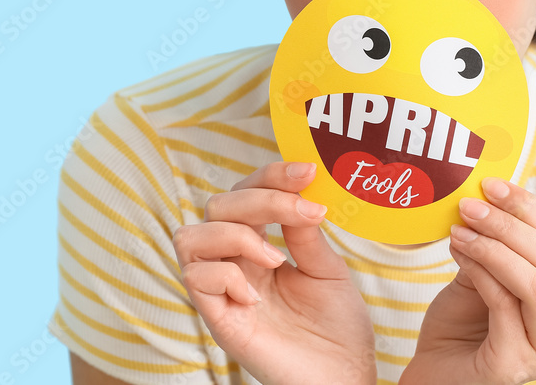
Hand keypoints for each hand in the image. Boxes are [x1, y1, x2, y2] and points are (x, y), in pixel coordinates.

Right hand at [172, 161, 375, 384]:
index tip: (307, 171)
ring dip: (237, 235)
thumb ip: (305, 233)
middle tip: (304, 214)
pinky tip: (257, 294)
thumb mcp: (328, 269)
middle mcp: (236, 262)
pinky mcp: (217, 320)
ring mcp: (223, 291)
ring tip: (277, 260)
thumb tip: (298, 192)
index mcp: (261, 244)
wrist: (344, 376)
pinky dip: (226, 275)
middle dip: (261, 200)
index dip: (271, 174)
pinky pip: (195, 278)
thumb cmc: (337, 326)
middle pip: (218, 205)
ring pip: (191, 236)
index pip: (247, 193)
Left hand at [401, 178, 535, 384]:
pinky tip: (458, 252)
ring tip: (461, 228)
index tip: (493, 184)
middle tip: (471, 205)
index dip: (529, 209)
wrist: (434, 371)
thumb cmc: (460, 324)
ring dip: (495, 247)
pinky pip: (504, 305)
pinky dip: (481, 270)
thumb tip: (488, 198)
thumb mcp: (484, 273)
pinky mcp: (516, 365)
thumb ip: (496, 244)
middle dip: (510, 225)